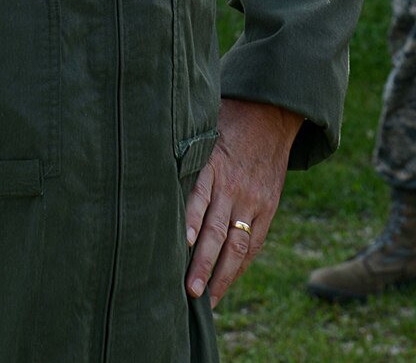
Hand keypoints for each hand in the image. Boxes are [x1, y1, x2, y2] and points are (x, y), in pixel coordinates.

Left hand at [183, 98, 301, 305]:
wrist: (272, 115)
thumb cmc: (226, 124)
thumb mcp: (203, 132)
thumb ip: (181, 158)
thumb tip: (144, 178)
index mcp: (213, 166)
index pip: (199, 199)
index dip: (189, 224)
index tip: (177, 246)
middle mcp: (234, 187)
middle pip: (217, 231)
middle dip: (202, 264)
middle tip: (188, 291)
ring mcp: (253, 200)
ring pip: (237, 244)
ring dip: (221, 275)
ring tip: (206, 300)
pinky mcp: (268, 208)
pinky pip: (254, 242)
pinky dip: (240, 266)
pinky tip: (225, 284)